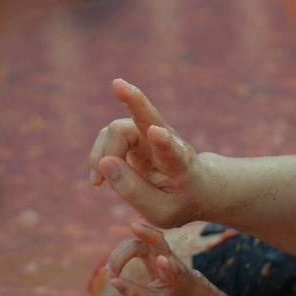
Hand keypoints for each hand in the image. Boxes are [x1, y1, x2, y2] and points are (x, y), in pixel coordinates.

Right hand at [89, 78, 208, 227]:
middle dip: (134, 100)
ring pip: (117, 130)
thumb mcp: (161, 211)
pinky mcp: (135, 134)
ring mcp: (150, 134)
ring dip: (102, 154)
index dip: (163, 143)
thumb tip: (105, 162)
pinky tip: (98, 180)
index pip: (173, 152)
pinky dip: (99, 157)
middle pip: (148, 117)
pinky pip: (108, 137)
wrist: (196, 188)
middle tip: (118, 84)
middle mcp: (167, 142)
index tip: (157, 132)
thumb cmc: (180, 201)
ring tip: (98, 182)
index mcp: (181, 166)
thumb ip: (133, 191)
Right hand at [107, 222, 201, 295]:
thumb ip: (135, 294)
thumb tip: (113, 281)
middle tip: (114, 268)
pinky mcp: (148, 248)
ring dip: (119, 255)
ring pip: (136, 243)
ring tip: (111, 273)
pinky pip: (131, 243)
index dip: (168, 265)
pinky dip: (119, 253)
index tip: (162, 260)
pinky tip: (111, 266)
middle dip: (141, 236)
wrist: (188, 288)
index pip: (174, 267)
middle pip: (156, 240)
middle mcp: (169, 257)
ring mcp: (158, 250)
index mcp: (177, 275)